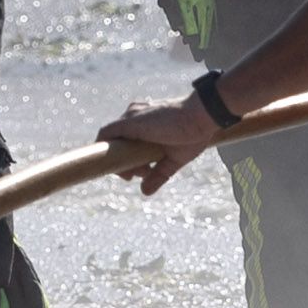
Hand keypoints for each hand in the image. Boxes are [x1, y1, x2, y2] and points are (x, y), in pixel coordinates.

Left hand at [94, 90, 220, 186]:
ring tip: (141, 170)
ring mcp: (130, 118)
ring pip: (109, 140)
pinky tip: (115, 165)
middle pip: (117, 142)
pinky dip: (104, 150)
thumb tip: (144, 192)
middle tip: (143, 173)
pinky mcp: (128, 122)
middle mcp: (134, 116)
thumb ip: (158, 174)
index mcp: (145, 122)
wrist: (202, 116)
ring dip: (119, 161)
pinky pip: (105, 134)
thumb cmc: (194, 134)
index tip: (143, 171)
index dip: (129, 159)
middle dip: (125, 163)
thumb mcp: (174, 159)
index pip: (126, 140)